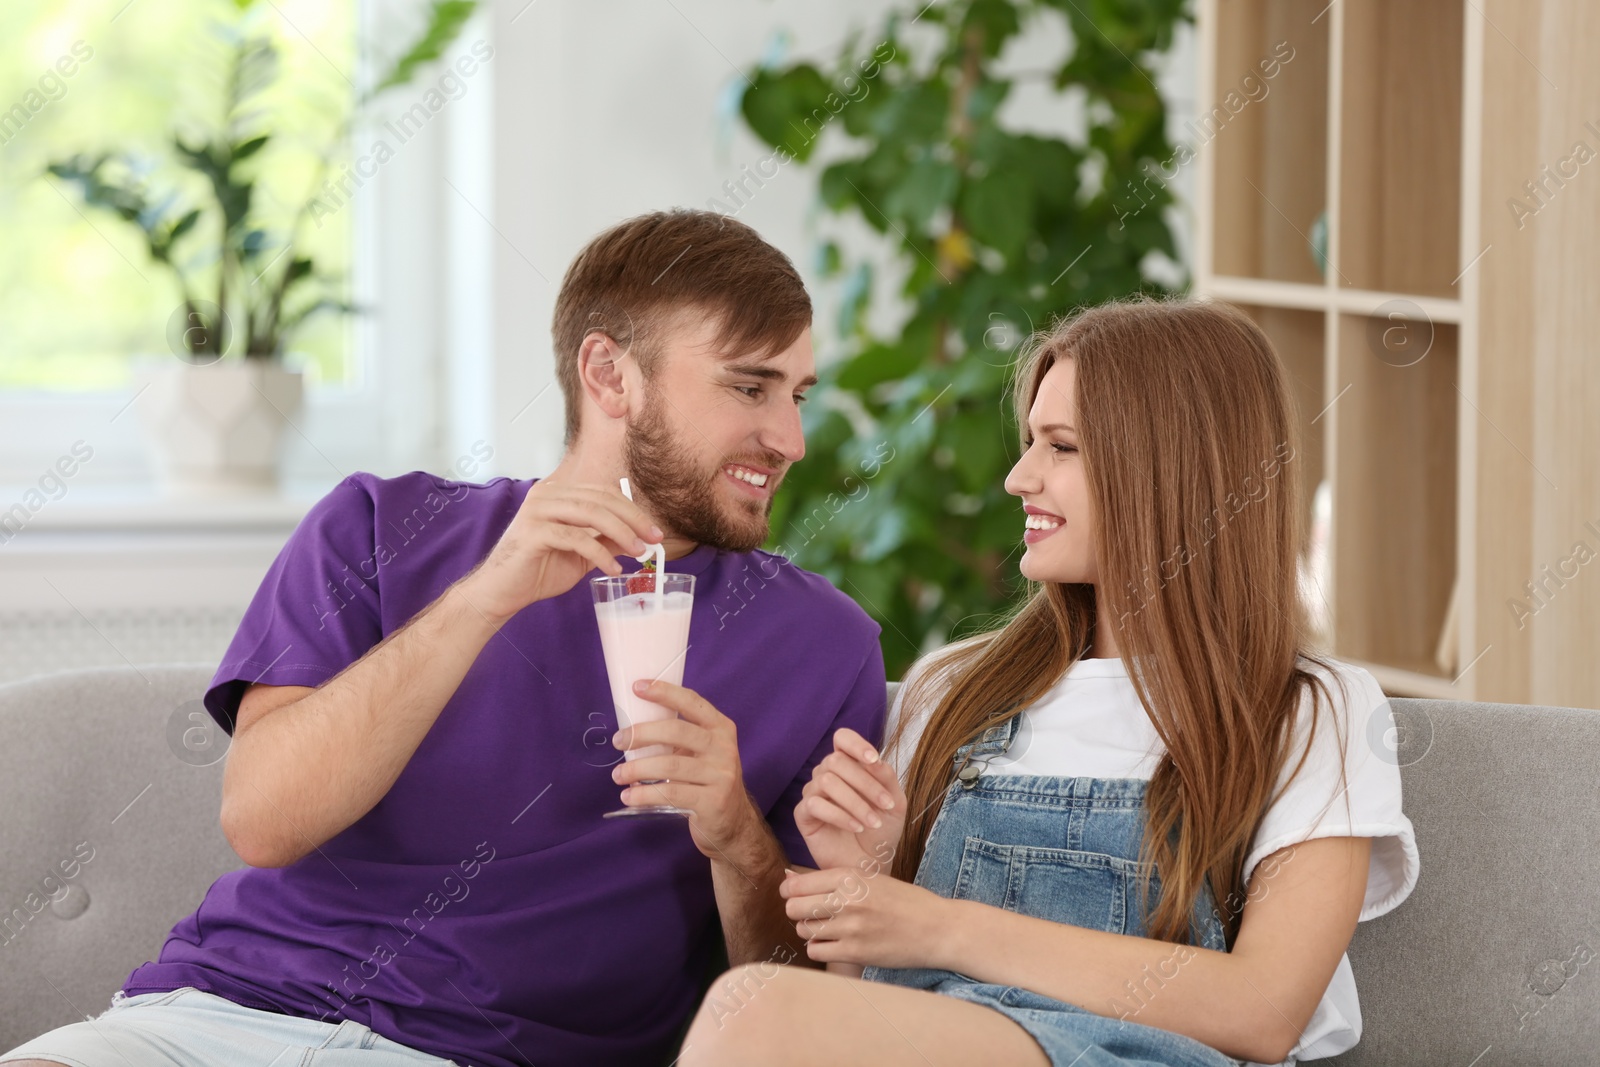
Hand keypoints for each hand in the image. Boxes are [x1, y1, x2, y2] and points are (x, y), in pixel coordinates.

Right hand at [458, 482, 662, 622]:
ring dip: (620, 533)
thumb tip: (639, 538)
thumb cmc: (538, 571)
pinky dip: (600, 553)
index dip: (632, 510)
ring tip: (638, 553)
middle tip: (653, 540)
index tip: (654, 532)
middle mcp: (546, 495)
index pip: (603, 493)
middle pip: (600, 499)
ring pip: (590, 513)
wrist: (502, 592)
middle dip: (633, 519)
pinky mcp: (532, 532)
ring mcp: (537, 511)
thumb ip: (606, 541)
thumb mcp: (582, 555)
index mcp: (558, 494)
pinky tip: (612, 569)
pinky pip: (575, 538)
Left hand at [611, 680, 765, 862]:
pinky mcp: (713, 802)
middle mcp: (723, 748)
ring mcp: (721, 775)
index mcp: (720, 728)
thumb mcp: (702, 753)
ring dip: (637, 769)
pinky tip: (629, 797)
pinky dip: (644, 795)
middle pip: (677, 731)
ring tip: (618, 775)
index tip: (638, 687)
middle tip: (619, 741)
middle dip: (642, 734)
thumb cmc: (708, 781)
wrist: (734, 822)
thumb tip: (632, 730)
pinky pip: (671, 794)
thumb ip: (678, 739)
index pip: (692, 702)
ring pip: (671, 766)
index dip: (664, 692)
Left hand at [780, 864, 952, 968]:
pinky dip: (820, 948)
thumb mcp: (870, 879)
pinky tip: (834, 943)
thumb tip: (787, 877)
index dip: (790, 892)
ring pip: (803, 930)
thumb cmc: (903, 901)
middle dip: (796, 911)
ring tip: (828, 928)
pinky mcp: (855, 952)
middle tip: (810, 914)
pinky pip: (816, 951)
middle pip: (794, 907)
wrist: (936, 928)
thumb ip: (830, 879)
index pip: (797, 884)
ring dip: (810, 930)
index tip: (795, 896)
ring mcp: (850, 927)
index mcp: (850, 876)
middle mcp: (847, 900)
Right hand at [795, 728, 906, 871]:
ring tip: (872, 822)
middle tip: (886, 805)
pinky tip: (856, 828)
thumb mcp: (894, 802)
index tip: (873, 759)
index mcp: (849, 766)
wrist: (872, 864)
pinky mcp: (803, 815)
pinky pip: (815, 804)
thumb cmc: (882, 832)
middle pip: (836, 760)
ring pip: (826, 781)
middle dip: (865, 783)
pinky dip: (840, 815)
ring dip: (855, 802)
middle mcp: (827, 775)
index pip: (842, 739)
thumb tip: (874, 760)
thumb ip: (886, 778)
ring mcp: (813, 794)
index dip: (855, 744)